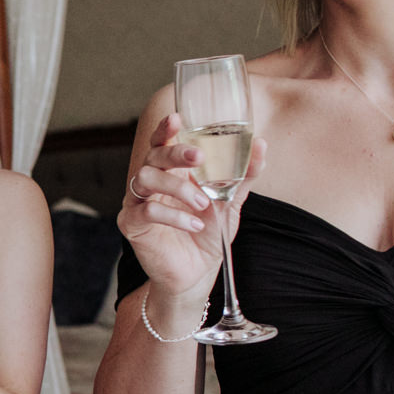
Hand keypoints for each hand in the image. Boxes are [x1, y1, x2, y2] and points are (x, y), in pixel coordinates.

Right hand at [119, 113, 267, 301]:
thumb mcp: (230, 201)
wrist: (196, 274)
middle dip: (174, 153)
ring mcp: (138, 203)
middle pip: (152, 155)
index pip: (162, 143)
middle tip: (198, 158)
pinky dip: (173, 216)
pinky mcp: (132, 225)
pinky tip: (194, 225)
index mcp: (170, 173)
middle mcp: (151, 184)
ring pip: (144, 179)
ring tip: (202, 203)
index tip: (177, 118)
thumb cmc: (207, 234)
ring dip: (177, 187)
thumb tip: (261, 144)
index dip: (166, 129)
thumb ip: (243, 175)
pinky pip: (146, 211)